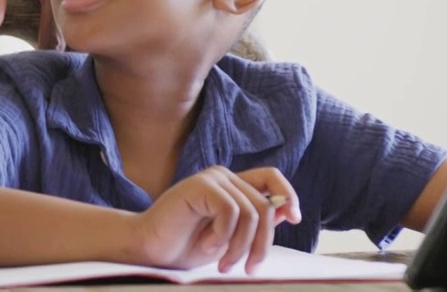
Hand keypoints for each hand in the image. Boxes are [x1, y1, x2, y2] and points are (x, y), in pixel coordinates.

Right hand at [128, 166, 300, 273]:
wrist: (150, 250)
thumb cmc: (186, 245)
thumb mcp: (231, 238)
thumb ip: (255, 223)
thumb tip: (287, 212)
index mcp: (233, 187)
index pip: (271, 178)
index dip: (288, 195)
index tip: (295, 218)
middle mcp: (225, 178)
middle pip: (266, 205)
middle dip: (262, 243)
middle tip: (249, 269)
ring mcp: (212, 179)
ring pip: (251, 212)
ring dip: (240, 246)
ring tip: (224, 264)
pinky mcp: (199, 186)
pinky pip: (230, 211)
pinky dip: (223, 236)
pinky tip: (208, 245)